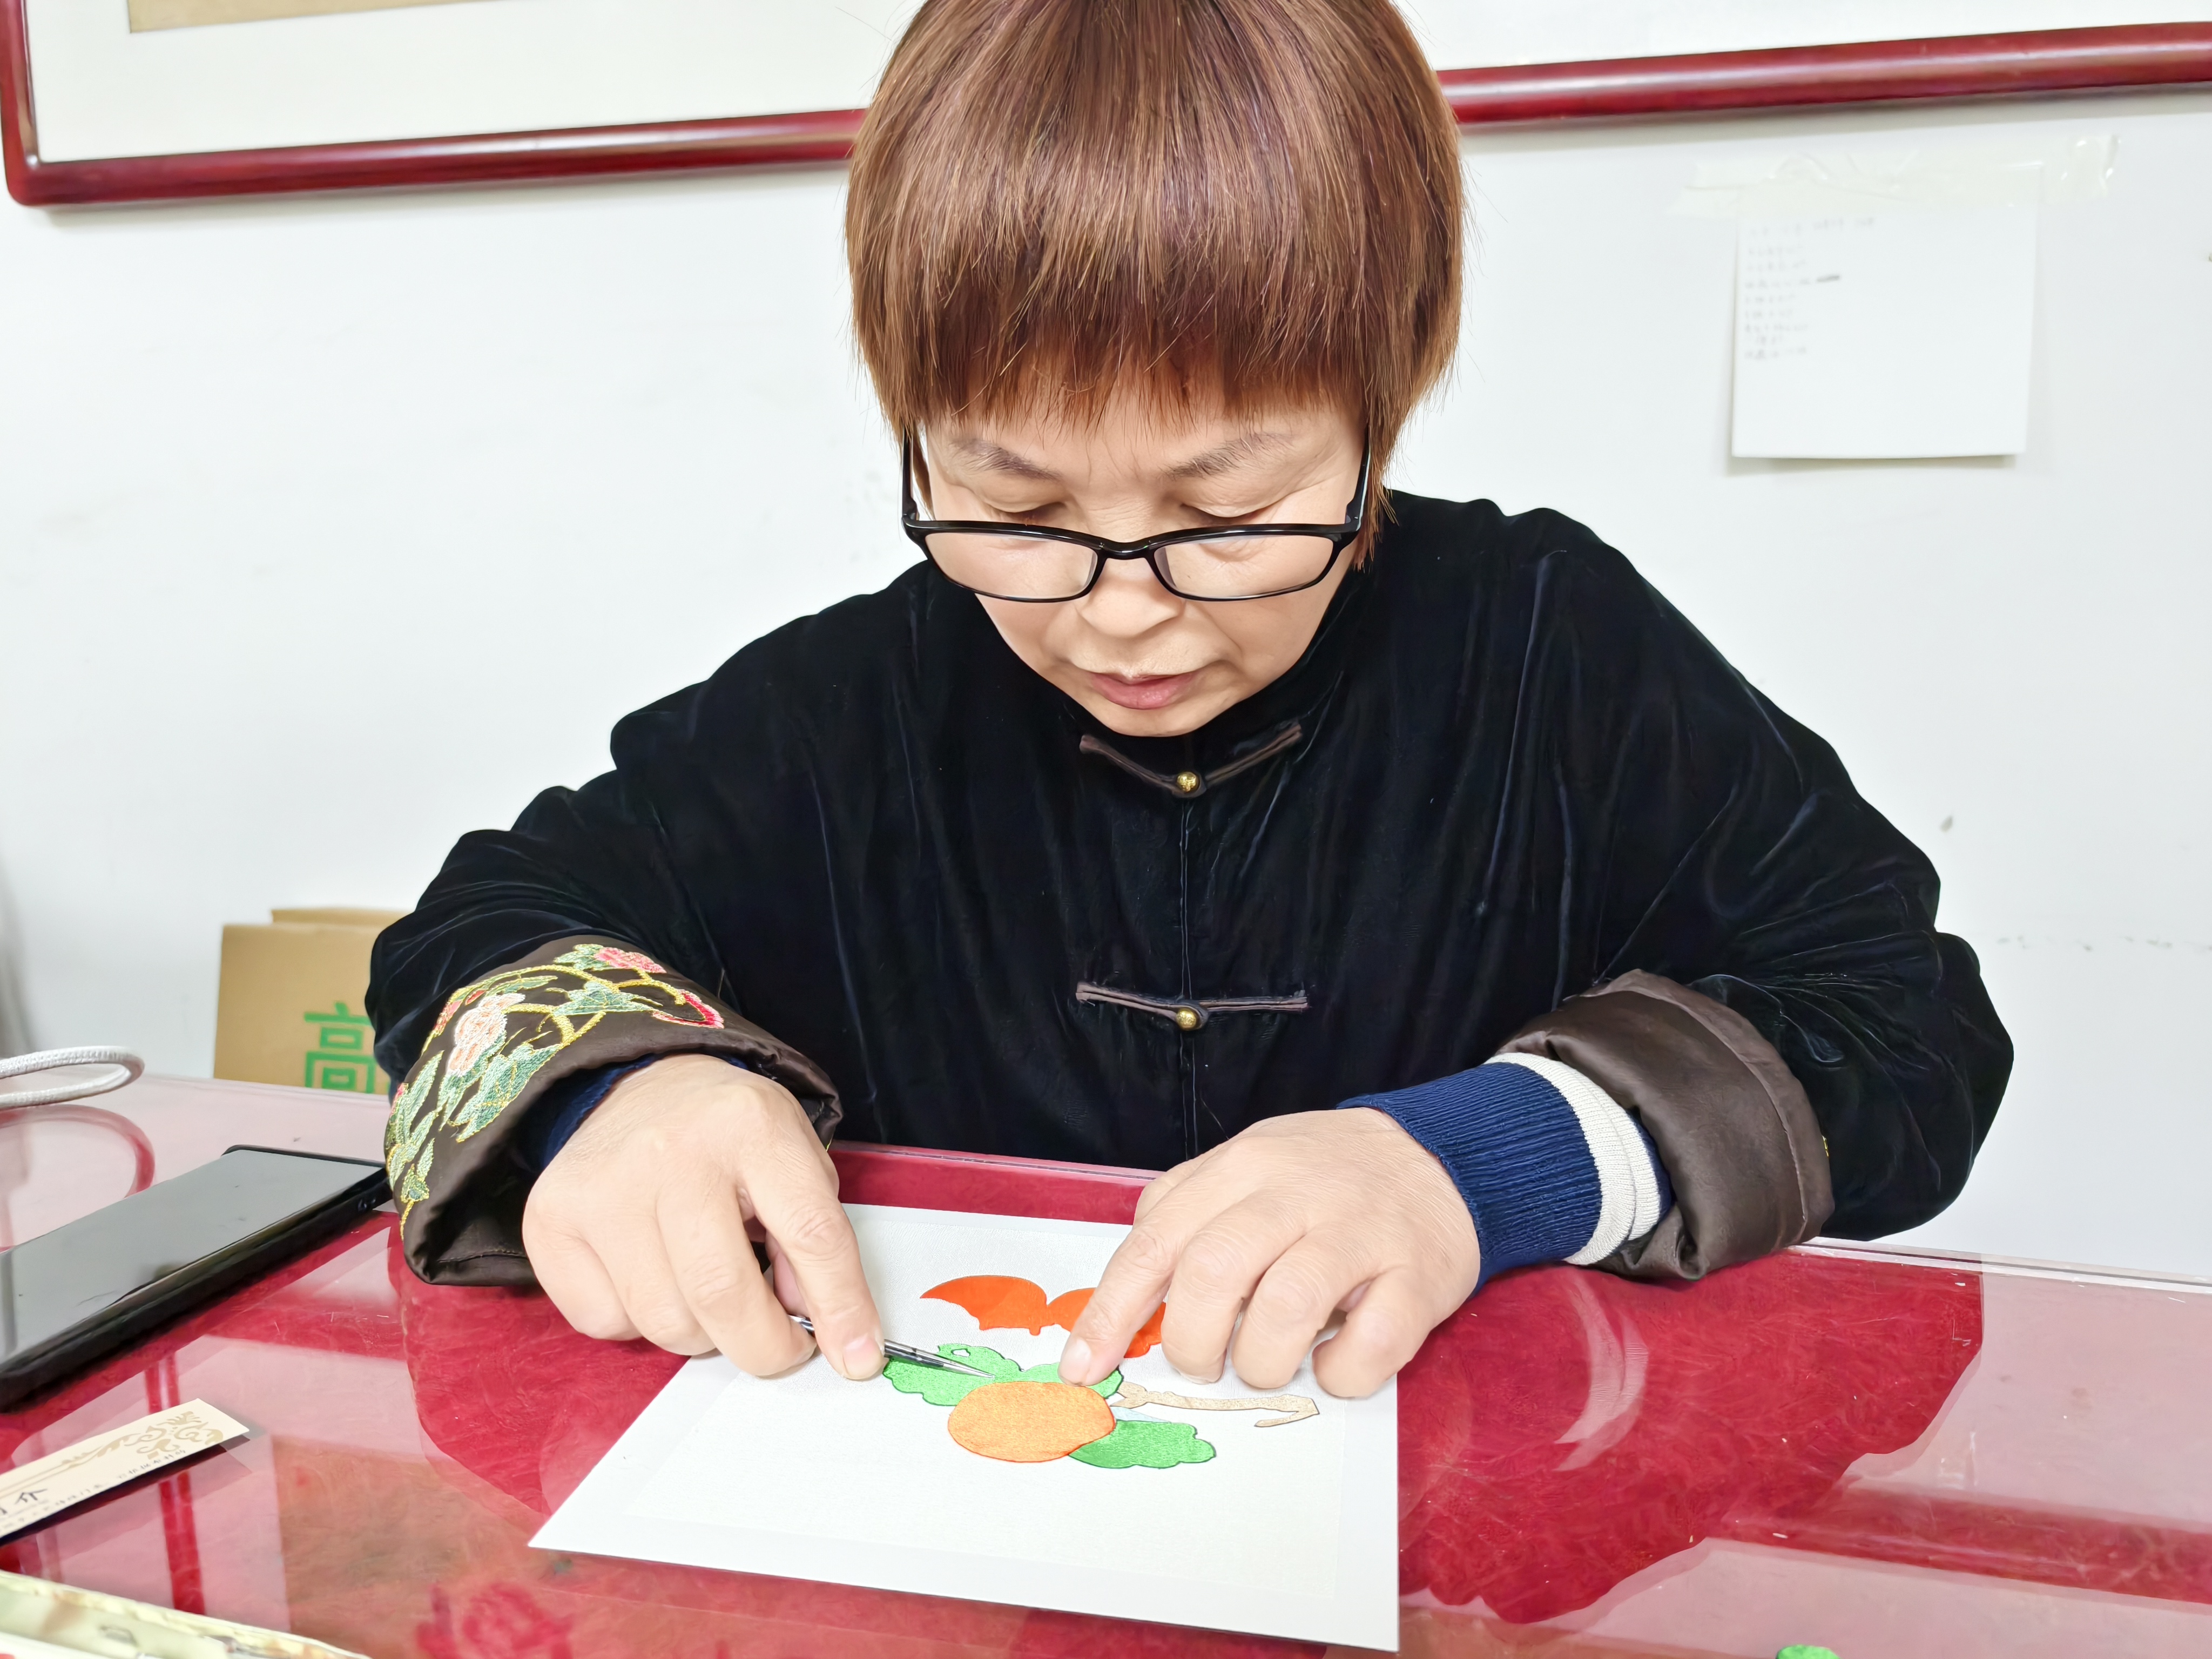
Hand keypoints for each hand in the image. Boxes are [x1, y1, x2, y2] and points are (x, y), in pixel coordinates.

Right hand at [520, 1054, 884, 1378]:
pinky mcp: (552, 1219)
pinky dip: (636, 1322)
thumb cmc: (727, 1134)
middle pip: (722, 1293)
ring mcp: (604, 1187)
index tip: (858, 1357)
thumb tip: (819, 1325)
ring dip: (700, 1334)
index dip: (841, 1308)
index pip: (811, 1233)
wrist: (638, 1084)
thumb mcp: (792, 1159)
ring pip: (662, 1321)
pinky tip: (650, 1274)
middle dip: (763, 1346)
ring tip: (707, 1290)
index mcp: (750, 1126)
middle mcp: (671, 1152)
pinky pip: (605, 1321)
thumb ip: (813, 1238)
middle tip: (778, 1345)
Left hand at [1059, 1108, 1479, 1397]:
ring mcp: (1360, 1231)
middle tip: (1204, 1365)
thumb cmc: (1323, 1180)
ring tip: (1269, 1366)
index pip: (1157, 1240)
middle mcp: (1296, 1191)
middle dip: (1193, 1342)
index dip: (1112, 1312)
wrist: (1442, 1155)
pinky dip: (1341, 1373)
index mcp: (1242, 1166)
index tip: (1083, 1368)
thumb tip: (1124, 1304)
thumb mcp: (1246, 1170)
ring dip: (1263, 1362)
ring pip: (1287, 1306)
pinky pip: (1370, 1343)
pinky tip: (1334, 1363)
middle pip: (1213, 1271)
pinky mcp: (1418, 1274)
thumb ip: (1187, 1219)